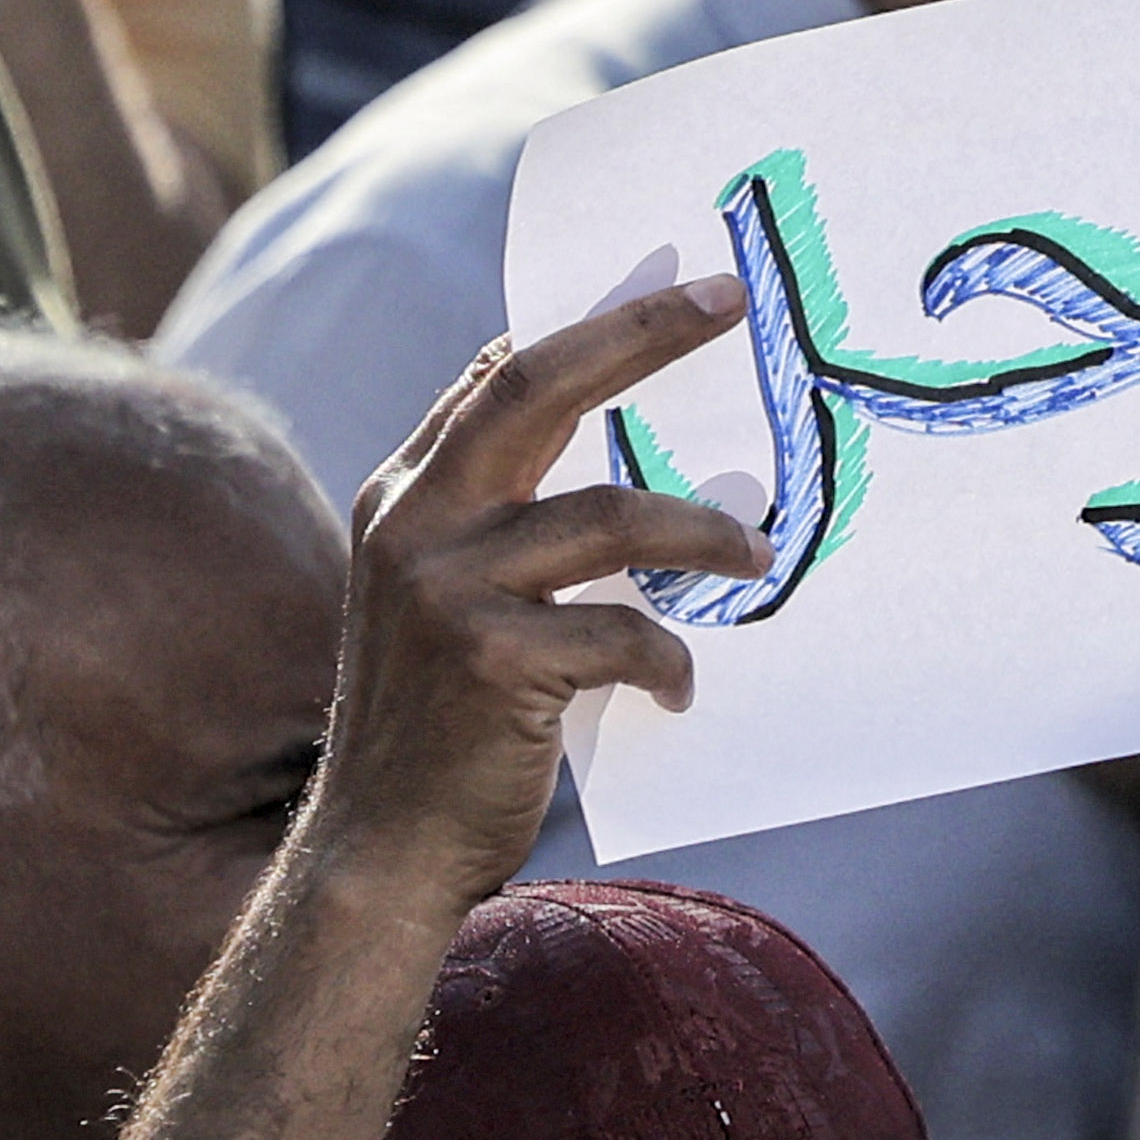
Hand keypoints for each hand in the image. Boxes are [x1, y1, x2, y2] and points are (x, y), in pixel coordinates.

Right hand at [318, 275, 768, 913]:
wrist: (380, 850)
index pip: (501, 378)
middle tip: (727, 300)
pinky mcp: (491, 658)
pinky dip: (670, 660)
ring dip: (703, 534)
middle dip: (641, 334)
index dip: (591, 326)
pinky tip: (678, 691)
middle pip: (540, 388)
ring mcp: (448, 587)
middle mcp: (415, 523)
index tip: (675, 289)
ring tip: (758, 556)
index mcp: (407, 498)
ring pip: (613, 513)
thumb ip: (501, 523)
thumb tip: (604, 460)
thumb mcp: (447, 601)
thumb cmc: (441, 725)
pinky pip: (624, 632)